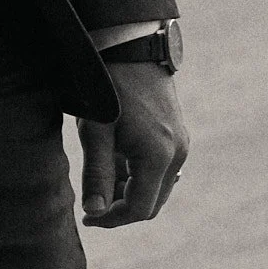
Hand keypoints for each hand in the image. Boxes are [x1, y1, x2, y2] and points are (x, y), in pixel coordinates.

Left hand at [79, 61, 189, 226]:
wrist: (131, 49)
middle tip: (90, 208)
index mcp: (158, 157)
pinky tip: (112, 167)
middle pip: (151, 201)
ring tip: (97, 184)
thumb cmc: (107, 88)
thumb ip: (98, 173)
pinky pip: (159, 169)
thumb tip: (96, 212)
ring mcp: (180, 144)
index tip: (87, 219)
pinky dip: (137, 176)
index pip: (140, 208)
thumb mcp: (95, 131)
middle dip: (121, 210)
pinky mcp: (176, 135)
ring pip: (156, 186)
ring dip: (128, 193)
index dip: (113, 220)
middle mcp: (178, 154)